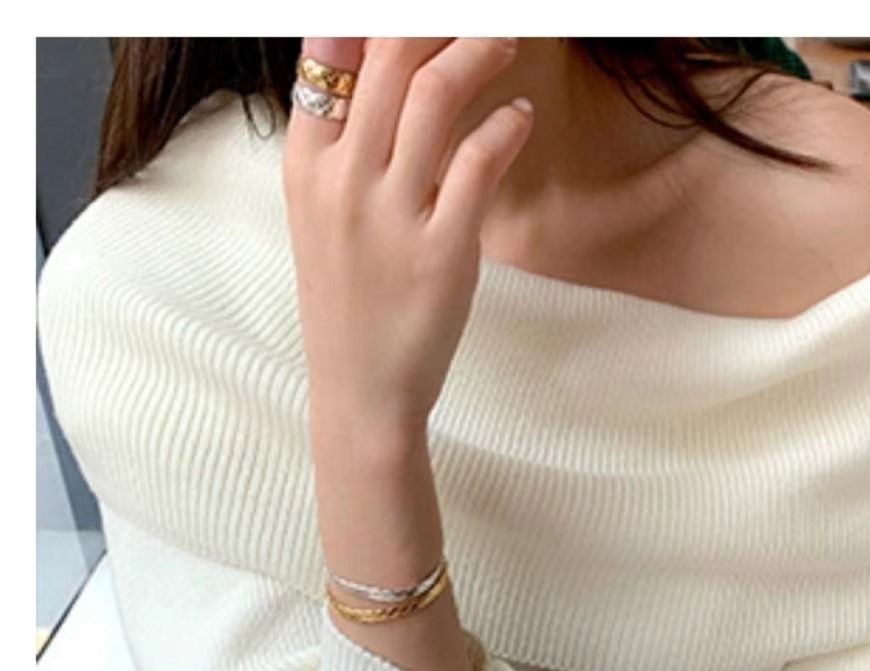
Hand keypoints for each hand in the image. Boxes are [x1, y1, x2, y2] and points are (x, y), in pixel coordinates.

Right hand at [283, 37, 533, 434]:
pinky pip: (478, 161)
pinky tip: (519, 118)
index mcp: (307, 165)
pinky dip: (506, 126)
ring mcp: (390, 215)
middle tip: (478, 19)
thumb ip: (342, 143)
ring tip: (506, 42)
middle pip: (390, 54)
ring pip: (434, 93)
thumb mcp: (321, 215)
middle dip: (440, 21)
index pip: (330, 50)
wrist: (361, 392)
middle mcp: (342, 181)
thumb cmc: (349, 301)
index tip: (419, 16)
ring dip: (478, 51)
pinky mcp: (441, 250)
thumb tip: (378, 69)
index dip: (375, 18)